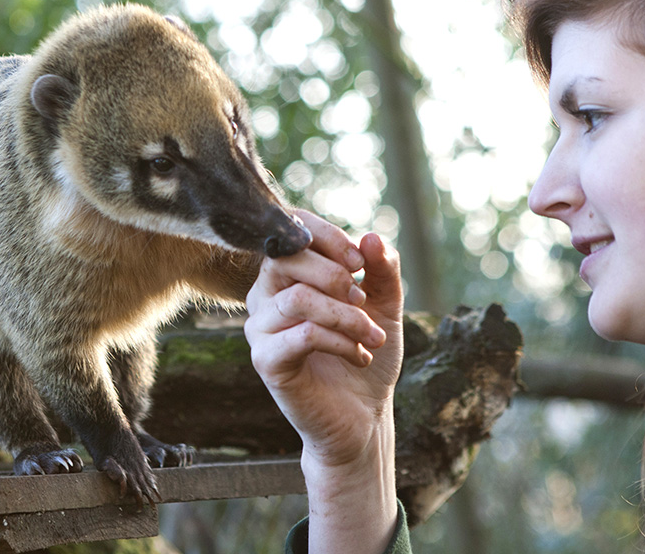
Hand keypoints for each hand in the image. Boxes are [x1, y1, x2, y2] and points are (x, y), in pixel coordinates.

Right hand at [245, 210, 403, 552]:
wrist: (362, 415)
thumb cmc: (365, 353)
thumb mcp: (384, 304)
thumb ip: (381, 269)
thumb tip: (370, 237)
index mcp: (289, 273)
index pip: (290, 229)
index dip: (326, 235)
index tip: (360, 260)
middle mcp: (266, 295)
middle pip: (285, 258)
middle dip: (334, 275)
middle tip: (365, 300)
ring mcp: (260, 328)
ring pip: (297, 299)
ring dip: (346, 315)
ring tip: (374, 336)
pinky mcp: (266, 361)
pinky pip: (302, 335)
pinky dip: (340, 342)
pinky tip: (360, 355)